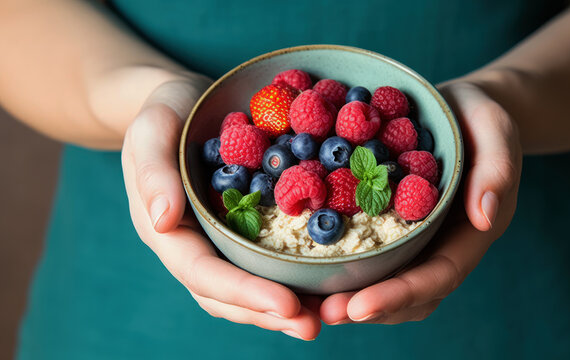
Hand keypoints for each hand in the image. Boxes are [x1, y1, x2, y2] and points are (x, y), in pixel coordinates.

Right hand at [121, 72, 320, 339]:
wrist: (185, 101)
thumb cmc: (164, 111)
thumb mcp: (152, 128)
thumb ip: (152, 170)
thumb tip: (162, 221)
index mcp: (166, 230)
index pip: (202, 272)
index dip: (243, 293)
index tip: (287, 304)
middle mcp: (193, 245)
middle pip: (227, 295)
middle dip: (269, 314)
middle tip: (315, 325)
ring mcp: (218, 240)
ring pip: (247, 287)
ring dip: (283, 309)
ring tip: (327, 316)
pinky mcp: (243, 228)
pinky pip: (265, 260)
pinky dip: (291, 277)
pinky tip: (324, 282)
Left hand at [319, 81, 521, 324]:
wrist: (460, 111)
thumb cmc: (482, 119)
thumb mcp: (495, 131)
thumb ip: (497, 170)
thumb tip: (485, 216)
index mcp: (471, 232)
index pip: (439, 276)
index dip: (399, 295)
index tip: (358, 307)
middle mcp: (442, 245)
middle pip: (409, 295)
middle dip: (367, 308)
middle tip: (322, 313)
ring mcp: (417, 239)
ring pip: (387, 282)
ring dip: (349, 296)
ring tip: (308, 303)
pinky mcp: (392, 224)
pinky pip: (370, 253)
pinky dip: (342, 266)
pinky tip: (309, 266)